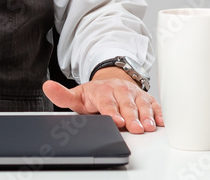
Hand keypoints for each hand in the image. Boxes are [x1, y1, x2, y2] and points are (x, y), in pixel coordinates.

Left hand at [42, 68, 163, 133]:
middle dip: (131, 117)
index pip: (107, 103)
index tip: (116, 120)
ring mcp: (134, 94)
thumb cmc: (94, 94)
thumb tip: (47, 87)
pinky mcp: (146, 97)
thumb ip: (62, 95)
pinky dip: (160, 112)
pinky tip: (162, 121)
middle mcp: (120, 91)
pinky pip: (155, 104)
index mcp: (102, 91)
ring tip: (149, 127)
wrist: (111, 81)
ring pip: (142, 105)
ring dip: (147, 116)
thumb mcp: (77, 96)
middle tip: (136, 128)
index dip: (111, 112)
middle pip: (127, 105)